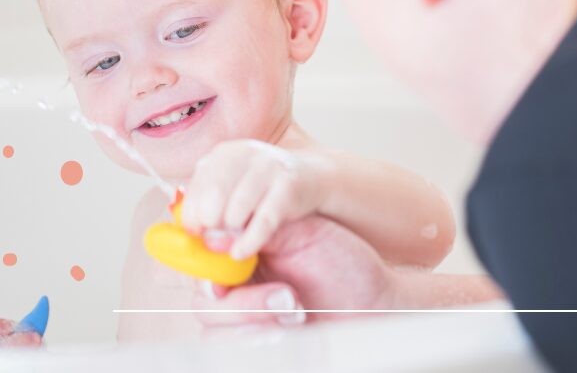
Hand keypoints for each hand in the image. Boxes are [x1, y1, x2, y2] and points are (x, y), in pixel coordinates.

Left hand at [181, 139, 331, 259]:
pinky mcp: (288, 187)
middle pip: (211, 203)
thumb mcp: (233, 186)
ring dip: (233, 233)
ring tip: (238, 235)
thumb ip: (208, 204)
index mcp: (224, 154)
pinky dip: (248, 243)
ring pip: (234, 215)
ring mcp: (268, 168)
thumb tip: (186, 234)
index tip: (198, 235)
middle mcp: (245, 155)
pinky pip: (261, 223)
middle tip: (218, 237)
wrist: (313, 178)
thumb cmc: (264, 189)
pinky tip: (241, 252)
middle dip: (212, 227)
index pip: (195, 192)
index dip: (192, 219)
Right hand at [191, 216, 395, 333]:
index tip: (228, 258)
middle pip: (203, 300)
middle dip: (242, 301)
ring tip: (299, 310)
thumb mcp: (305, 233)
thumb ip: (260, 226)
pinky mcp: (256, 344)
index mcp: (242, 250)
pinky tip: (296, 330)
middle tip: (286, 296)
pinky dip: (260, 341)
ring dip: (256, 320)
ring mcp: (245, 320)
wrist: (377, 301)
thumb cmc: (345, 265)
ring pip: (216, 330)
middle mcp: (237, 287)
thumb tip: (216, 232)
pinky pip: (233, 349)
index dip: (202, 259)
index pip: (199, 257)